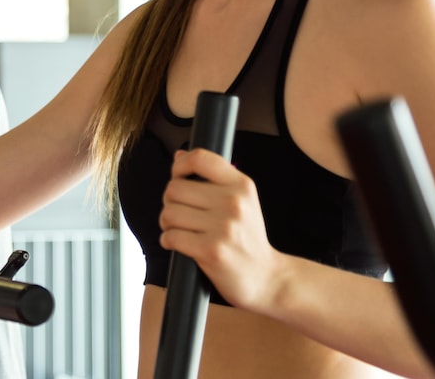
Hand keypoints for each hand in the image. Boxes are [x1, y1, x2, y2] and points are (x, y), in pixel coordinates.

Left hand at [161, 149, 285, 311]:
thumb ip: (212, 178)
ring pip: (169, 213)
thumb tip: (179, 156)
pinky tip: (177, 243)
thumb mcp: (241, 201)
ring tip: (179, 230)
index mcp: (241, 185)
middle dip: (170, 202)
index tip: (178, 177)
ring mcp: (223, 227)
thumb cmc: (247, 238)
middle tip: (180, 214)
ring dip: (167, 224)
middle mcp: (233, 202)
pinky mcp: (211, 250)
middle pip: (174, 188)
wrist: (266, 277)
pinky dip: (168, 241)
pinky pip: (171, 236)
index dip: (180, 166)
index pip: (200, 158)